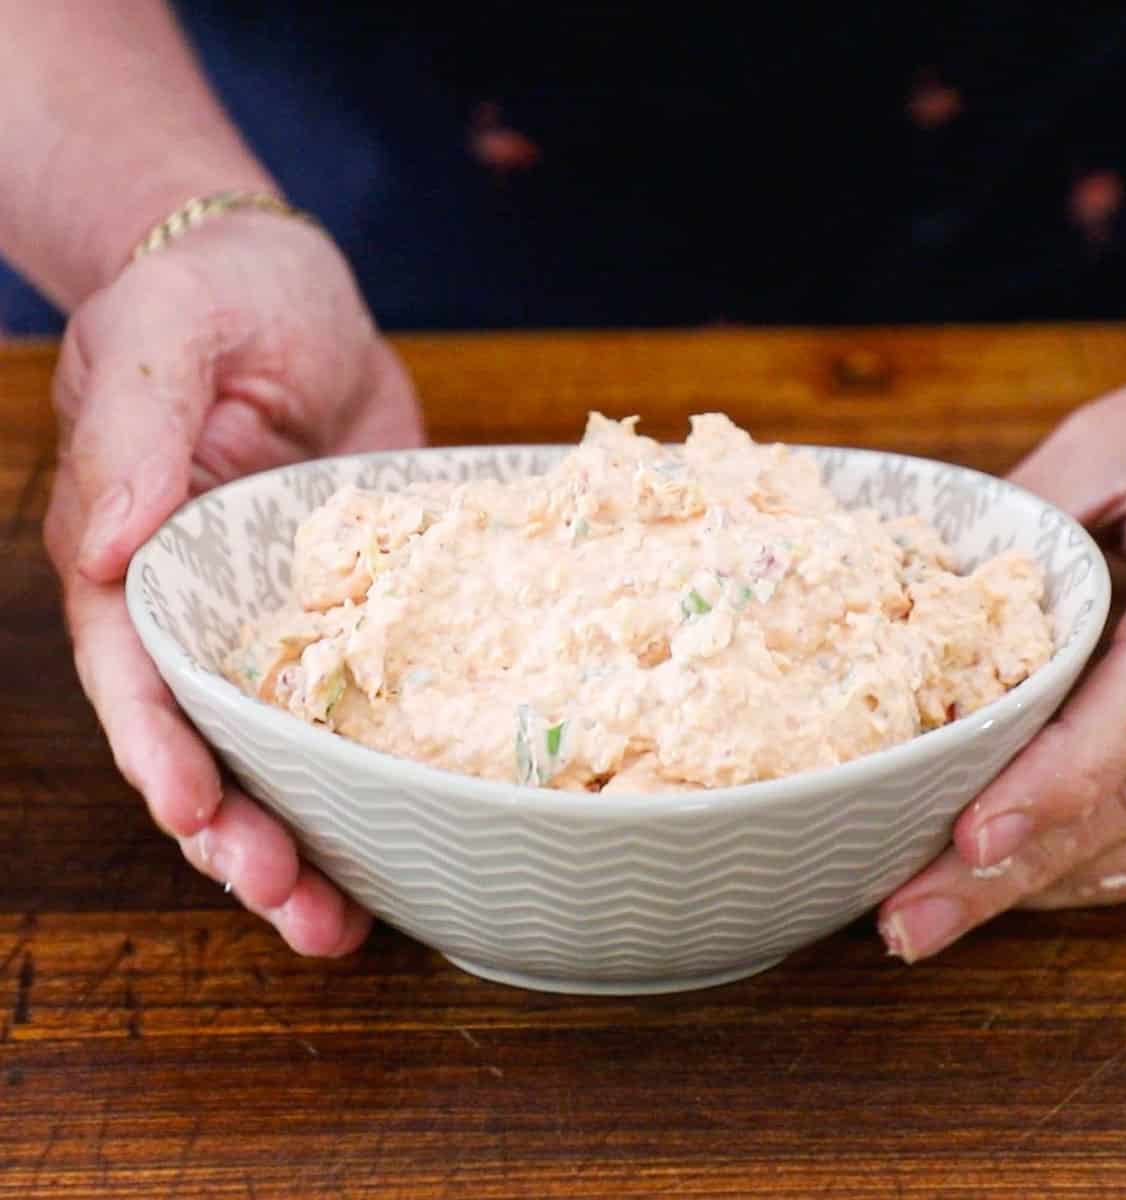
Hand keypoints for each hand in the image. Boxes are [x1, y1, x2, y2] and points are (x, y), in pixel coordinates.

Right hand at [44, 211, 423, 954]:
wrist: (298, 295)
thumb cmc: (219, 295)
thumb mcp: (171, 334)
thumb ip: (133, 433)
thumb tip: (107, 543)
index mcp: (139, 557)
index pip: (136, 672)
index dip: (158, 748)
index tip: (195, 816)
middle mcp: (206, 610)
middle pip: (207, 743)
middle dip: (238, 835)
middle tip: (294, 906)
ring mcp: (287, 622)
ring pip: (283, 750)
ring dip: (306, 839)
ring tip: (338, 924)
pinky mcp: (362, 614)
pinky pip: (366, 705)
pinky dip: (379, 775)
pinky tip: (412, 837)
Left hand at [878, 360, 1125, 960]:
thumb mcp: (1119, 447)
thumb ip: (1027, 522)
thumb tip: (924, 588)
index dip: (1059, 788)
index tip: (969, 842)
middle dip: (1018, 876)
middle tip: (907, 925)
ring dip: (1051, 887)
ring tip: (940, 916)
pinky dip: (1103, 866)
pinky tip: (1026, 880)